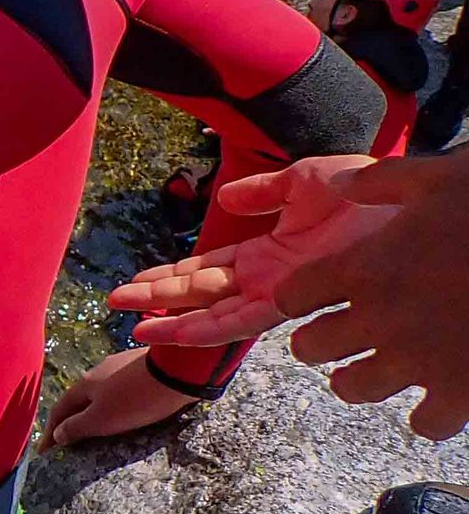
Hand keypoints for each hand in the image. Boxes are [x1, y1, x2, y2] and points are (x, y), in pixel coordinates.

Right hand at [41, 346, 194, 447]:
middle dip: (72, 419)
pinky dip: (116, 403)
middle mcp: (99, 371)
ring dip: (95, 410)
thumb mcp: (102, 419)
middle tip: (70, 441)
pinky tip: (127, 409)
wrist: (179, 370)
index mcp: (84, 384)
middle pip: (79, 400)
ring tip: (99, 427)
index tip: (45, 453)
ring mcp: (121, 367)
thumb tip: (58, 434)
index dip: (50, 433)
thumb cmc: (137, 399)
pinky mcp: (143, 367)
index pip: (59, 411)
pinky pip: (121, 389)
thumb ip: (77, 427)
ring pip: (101, 392)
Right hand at [113, 155, 386, 344]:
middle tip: (115, 301)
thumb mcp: (303, 181)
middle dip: (158, 299)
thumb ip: (263, 193)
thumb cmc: (362, 191)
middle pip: (201, 294)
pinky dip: (201, 329)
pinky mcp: (289, 300)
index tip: (137, 279)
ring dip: (170, 319)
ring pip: (212, 314)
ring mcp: (277, 293)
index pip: (209, 269)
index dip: (172, 275)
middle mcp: (269, 280)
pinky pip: (239, 322)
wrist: (397, 204)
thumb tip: (225, 197)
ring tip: (132, 324)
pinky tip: (170, 332)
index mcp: (269, 254)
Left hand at [274, 152, 468, 437]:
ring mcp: (418, 360)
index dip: (298, 296)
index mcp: (366, 267)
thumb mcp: (440, 178)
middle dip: (317, 342)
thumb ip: (383, 182)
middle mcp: (380, 319)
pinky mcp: (460, 391)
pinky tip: (437, 399)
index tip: (311, 297)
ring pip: (353, 389)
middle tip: (337, 335)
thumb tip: (340, 182)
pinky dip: (428, 416)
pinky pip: (425, 423)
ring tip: (374, 369)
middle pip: (309, 348)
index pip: (293, 295)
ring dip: (358, 380)